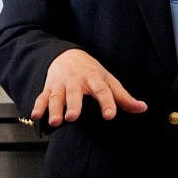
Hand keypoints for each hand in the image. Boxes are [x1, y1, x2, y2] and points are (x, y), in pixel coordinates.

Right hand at [31, 48, 147, 126]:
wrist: (67, 55)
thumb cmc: (91, 72)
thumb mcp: (108, 80)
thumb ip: (123, 97)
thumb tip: (142, 108)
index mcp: (94, 79)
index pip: (102, 91)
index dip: (107, 103)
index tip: (110, 115)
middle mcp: (76, 81)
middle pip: (75, 93)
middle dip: (73, 105)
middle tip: (73, 117)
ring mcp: (61, 85)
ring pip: (56, 97)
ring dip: (54, 109)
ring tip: (55, 121)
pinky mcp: (48, 88)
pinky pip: (42, 97)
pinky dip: (38, 106)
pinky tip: (35, 116)